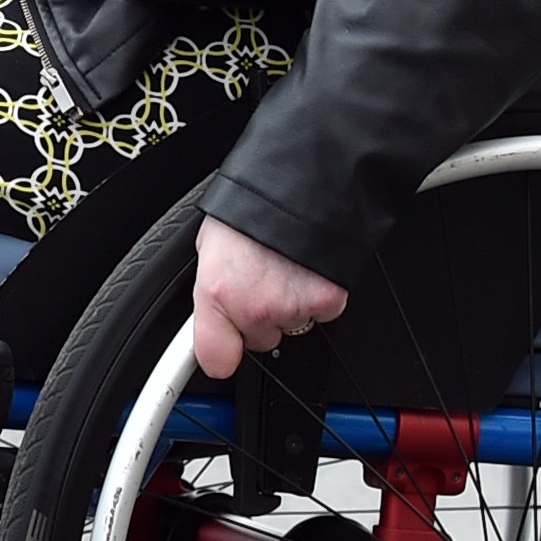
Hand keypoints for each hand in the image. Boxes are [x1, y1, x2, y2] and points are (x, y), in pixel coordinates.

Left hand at [190, 217, 346, 380]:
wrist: (300, 182)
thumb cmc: (251, 205)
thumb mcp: (213, 246)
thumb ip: (214, 289)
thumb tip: (212, 308)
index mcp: (218, 293)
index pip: (215, 358)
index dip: (221, 354)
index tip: (223, 353)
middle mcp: (254, 307)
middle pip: (259, 338)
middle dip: (260, 314)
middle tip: (262, 277)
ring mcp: (292, 307)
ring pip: (292, 324)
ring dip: (290, 300)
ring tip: (284, 263)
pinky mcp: (327, 301)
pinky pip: (322, 311)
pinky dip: (318, 293)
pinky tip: (307, 266)